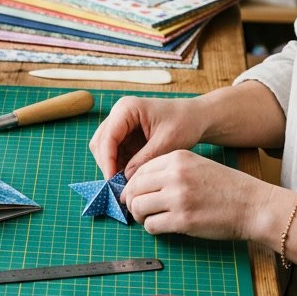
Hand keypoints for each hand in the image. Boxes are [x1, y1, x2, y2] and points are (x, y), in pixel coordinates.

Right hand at [89, 96, 207, 179]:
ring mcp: (121, 125)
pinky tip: (130, 178)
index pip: (107, 137)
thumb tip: (126, 179)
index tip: (113, 182)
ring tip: (126, 183)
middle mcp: (118, 114)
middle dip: (108, 165)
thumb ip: (145, 159)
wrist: (197, 117)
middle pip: (100, 143)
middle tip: (118, 186)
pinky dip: (120, 166)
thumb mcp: (166, 142)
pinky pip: (116, 153)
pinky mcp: (126, 135)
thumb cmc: (185, 123)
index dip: (108, 161)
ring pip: (105, 149)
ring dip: (113, 167)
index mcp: (126, 109)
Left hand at [121, 150, 266, 240]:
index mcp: (178, 158)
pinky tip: (162, 226)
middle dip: (132, 201)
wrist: (254, 206)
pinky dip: (152, 228)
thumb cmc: (227, 188)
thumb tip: (139, 186)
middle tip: (138, 210)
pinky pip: (151, 225)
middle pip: (134, 188)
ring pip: (138, 207)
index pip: (139, 170)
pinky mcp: (183, 220)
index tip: (134, 195)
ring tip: (150, 219)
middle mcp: (175, 175)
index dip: (132, 185)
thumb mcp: (197, 166)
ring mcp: (178, 198)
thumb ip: (169, 172)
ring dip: (140, 216)